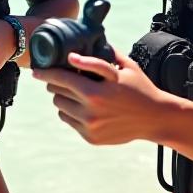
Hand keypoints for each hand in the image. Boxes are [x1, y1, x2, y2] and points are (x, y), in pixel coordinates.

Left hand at [32, 47, 169, 145]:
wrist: (155, 119)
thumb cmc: (140, 88)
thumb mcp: (124, 68)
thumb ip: (99, 59)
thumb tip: (74, 54)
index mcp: (95, 92)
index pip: (60, 78)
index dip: (46, 73)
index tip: (37, 70)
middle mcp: (89, 111)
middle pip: (57, 93)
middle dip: (56, 83)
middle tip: (63, 78)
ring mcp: (89, 127)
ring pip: (60, 107)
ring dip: (63, 97)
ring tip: (76, 92)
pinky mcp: (90, 138)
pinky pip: (68, 120)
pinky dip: (71, 111)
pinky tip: (83, 105)